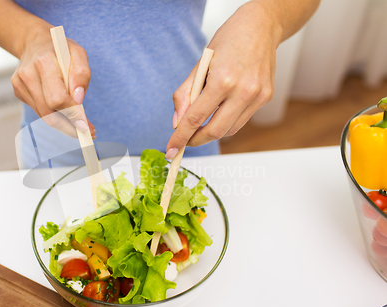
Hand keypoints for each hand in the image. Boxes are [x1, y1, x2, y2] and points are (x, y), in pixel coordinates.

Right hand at [11, 24, 94, 138]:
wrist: (34, 42)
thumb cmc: (60, 49)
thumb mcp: (78, 53)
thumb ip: (81, 74)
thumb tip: (78, 99)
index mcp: (44, 63)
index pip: (57, 99)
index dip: (73, 114)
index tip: (86, 125)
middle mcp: (28, 75)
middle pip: (49, 113)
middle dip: (69, 126)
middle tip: (87, 131)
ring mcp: (20, 85)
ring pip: (44, 116)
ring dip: (64, 124)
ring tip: (79, 124)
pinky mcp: (18, 92)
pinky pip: (39, 111)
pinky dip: (54, 116)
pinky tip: (64, 112)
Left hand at [166, 2, 281, 157]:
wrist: (261, 26)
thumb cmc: (229, 40)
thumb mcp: (200, 64)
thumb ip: (185, 95)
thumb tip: (178, 123)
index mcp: (222, 80)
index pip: (196, 118)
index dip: (181, 137)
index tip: (171, 149)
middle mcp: (243, 90)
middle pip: (215, 131)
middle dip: (196, 140)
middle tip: (185, 140)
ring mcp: (258, 96)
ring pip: (230, 129)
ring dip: (212, 131)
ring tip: (202, 122)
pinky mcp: (266, 97)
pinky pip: (242, 119)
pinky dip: (227, 120)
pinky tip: (221, 109)